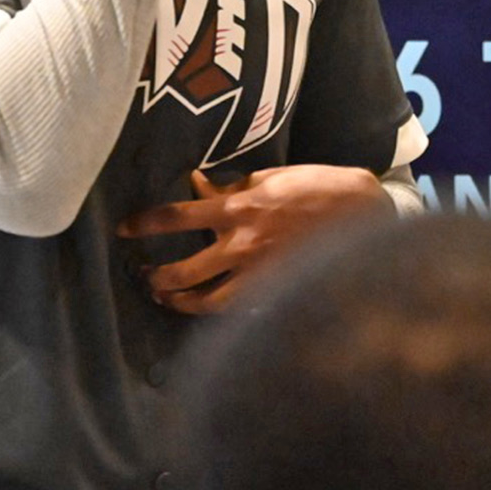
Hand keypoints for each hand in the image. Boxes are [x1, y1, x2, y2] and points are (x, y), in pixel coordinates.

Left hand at [118, 165, 391, 314]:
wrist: (365, 214)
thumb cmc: (319, 186)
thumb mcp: (271, 177)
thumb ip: (232, 188)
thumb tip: (198, 187)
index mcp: (239, 210)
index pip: (177, 218)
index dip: (145, 223)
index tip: (125, 229)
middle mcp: (243, 246)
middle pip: (183, 272)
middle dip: (157, 277)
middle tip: (144, 275)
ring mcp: (260, 274)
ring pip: (207, 301)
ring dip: (180, 303)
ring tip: (167, 299)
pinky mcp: (278, 291)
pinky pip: (239, 310)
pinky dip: (219, 312)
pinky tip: (209, 309)